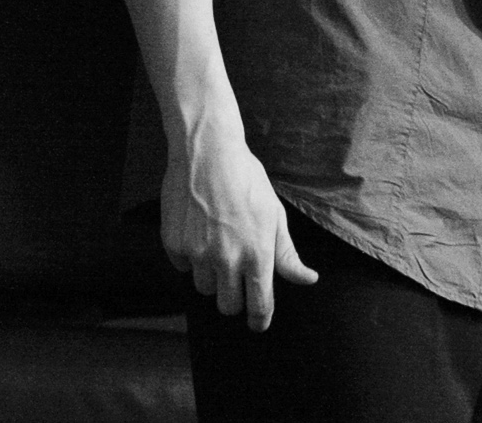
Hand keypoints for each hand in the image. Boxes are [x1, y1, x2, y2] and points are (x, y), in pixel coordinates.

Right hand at [161, 123, 316, 331]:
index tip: (257, 325)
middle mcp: (227, 259)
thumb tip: (307, 280)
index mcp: (257, 253)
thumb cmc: (248, 182)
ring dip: (212, 277)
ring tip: (219, 246)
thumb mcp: (275, 215)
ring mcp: (197, 254)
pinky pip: (183, 268)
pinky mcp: (173, 246)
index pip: (259, 303)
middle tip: (237, 281)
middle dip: (234, 299)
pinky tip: (199, 233)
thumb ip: (287, 254)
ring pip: (204, 288)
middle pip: (227, 305)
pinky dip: (191, 259)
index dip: (259, 319)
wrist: (208, 155)